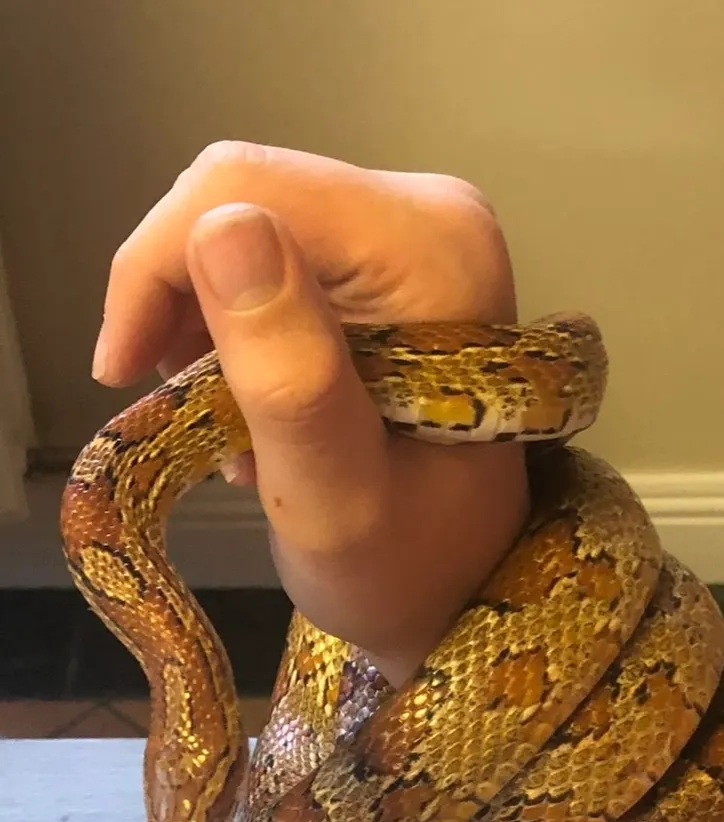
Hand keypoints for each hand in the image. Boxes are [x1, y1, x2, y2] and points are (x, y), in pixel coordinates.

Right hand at [92, 142, 528, 683]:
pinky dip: (242, 327)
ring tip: (233, 426)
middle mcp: (437, 217)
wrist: (459, 588)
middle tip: (187, 408)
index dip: (159, 268)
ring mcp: (418, 233)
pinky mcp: (395, 258)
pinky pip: (276, 253)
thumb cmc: (403, 564)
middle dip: (185, 301)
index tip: (123, 369)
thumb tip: (220, 228)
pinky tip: (257, 402)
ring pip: (249, 223)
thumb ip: (289, 374)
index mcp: (438, 256)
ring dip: (210, 323)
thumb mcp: (335, 493)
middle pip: (245, 196)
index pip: (248, 191)